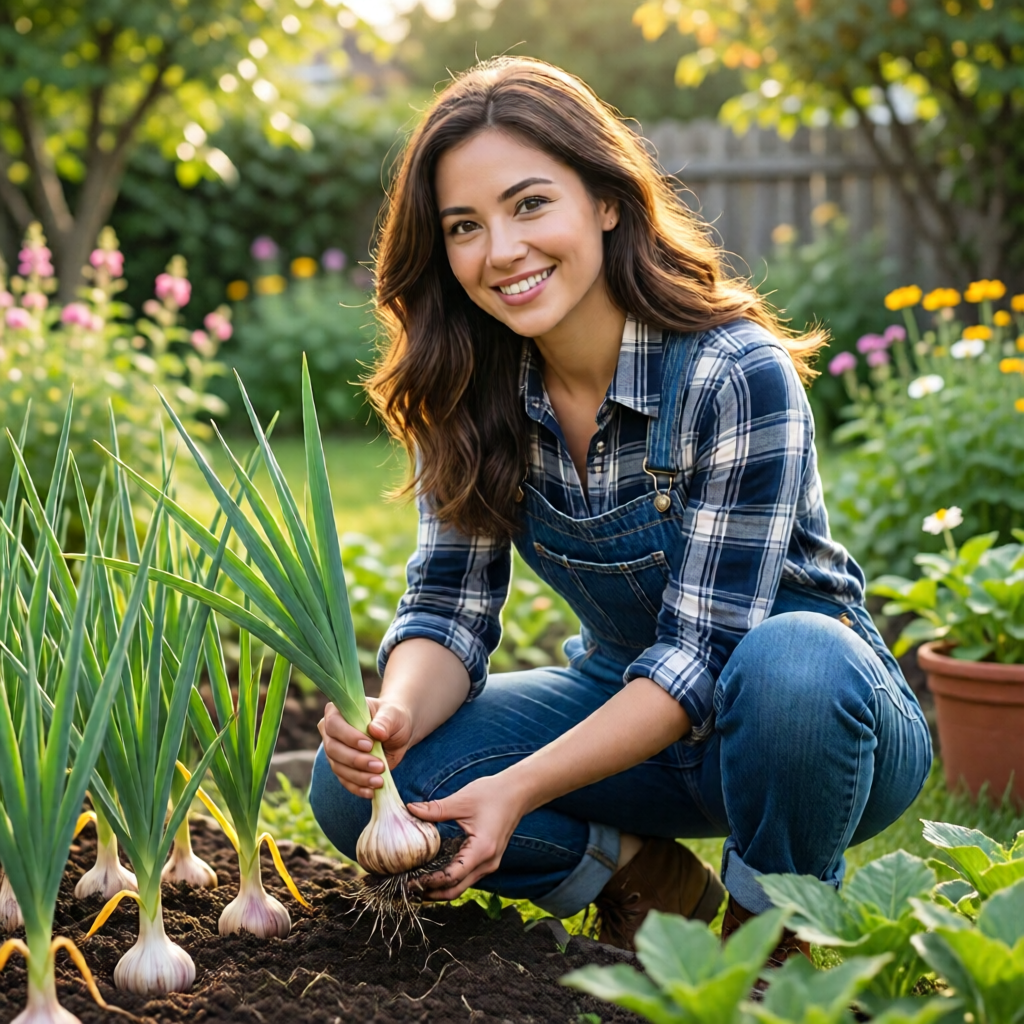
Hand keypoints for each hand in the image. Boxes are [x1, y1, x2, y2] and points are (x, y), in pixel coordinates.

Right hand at [317, 699, 413, 798]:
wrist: (397, 733)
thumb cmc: (392, 718)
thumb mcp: (393, 715)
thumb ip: (384, 721)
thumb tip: (375, 731)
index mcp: (337, 712)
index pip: (334, 725)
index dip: (349, 737)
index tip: (369, 745)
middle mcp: (331, 732)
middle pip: (333, 749)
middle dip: (356, 760)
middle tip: (379, 766)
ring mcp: (335, 752)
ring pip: (338, 767)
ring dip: (359, 777)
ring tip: (379, 780)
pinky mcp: (342, 768)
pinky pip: (345, 781)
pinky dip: (358, 787)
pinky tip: (371, 791)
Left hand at [406, 776, 525, 900]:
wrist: (518, 792)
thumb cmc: (494, 794)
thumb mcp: (462, 800)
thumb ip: (436, 809)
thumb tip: (411, 809)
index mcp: (482, 850)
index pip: (453, 876)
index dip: (431, 882)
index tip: (411, 880)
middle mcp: (488, 862)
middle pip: (457, 889)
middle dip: (433, 892)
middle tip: (410, 887)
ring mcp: (489, 863)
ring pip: (462, 885)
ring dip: (441, 887)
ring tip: (418, 882)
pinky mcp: (487, 859)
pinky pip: (467, 876)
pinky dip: (450, 878)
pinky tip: (435, 871)